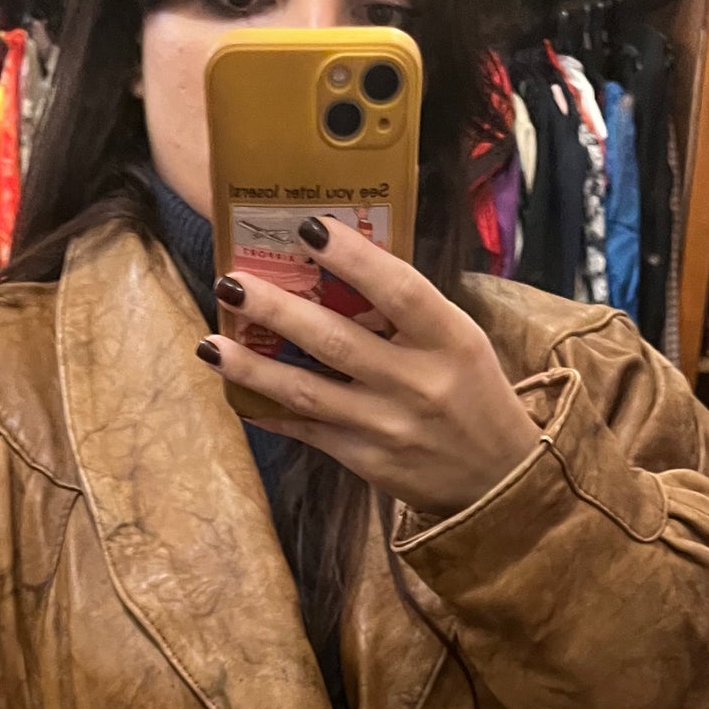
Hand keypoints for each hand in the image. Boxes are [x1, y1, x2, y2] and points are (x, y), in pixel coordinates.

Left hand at [198, 215, 540, 517]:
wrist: (497, 481)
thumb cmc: (473, 395)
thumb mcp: (459, 342)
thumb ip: (408, 313)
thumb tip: (337, 268)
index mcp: (449, 339)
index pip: (398, 289)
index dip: (352, 257)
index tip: (308, 227)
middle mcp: (416, 382)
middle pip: (336, 340)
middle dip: (277, 310)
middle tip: (231, 282)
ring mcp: (386, 426)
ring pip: (308, 392)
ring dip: (253, 367)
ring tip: (211, 344)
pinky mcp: (365, 461)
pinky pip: (307, 432)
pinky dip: (270, 411)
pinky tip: (237, 393)